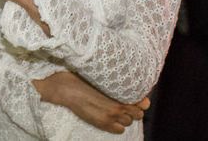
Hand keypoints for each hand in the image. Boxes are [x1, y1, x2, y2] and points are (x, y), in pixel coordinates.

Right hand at [33, 70, 148, 133]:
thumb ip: (118, 84)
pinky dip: (118, 125)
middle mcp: (117, 107)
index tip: (138, 99)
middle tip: (125, 103)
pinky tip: (112, 118)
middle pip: (137, 115)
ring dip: (125, 117)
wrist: (67, 88)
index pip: (140, 104)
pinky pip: (119, 130)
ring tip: (117, 110)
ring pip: (128, 122)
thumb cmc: (82, 78)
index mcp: (117, 92)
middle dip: (133, 110)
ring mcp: (110, 117)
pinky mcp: (102, 123)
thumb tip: (139, 95)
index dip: (140, 102)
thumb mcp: (102, 78)